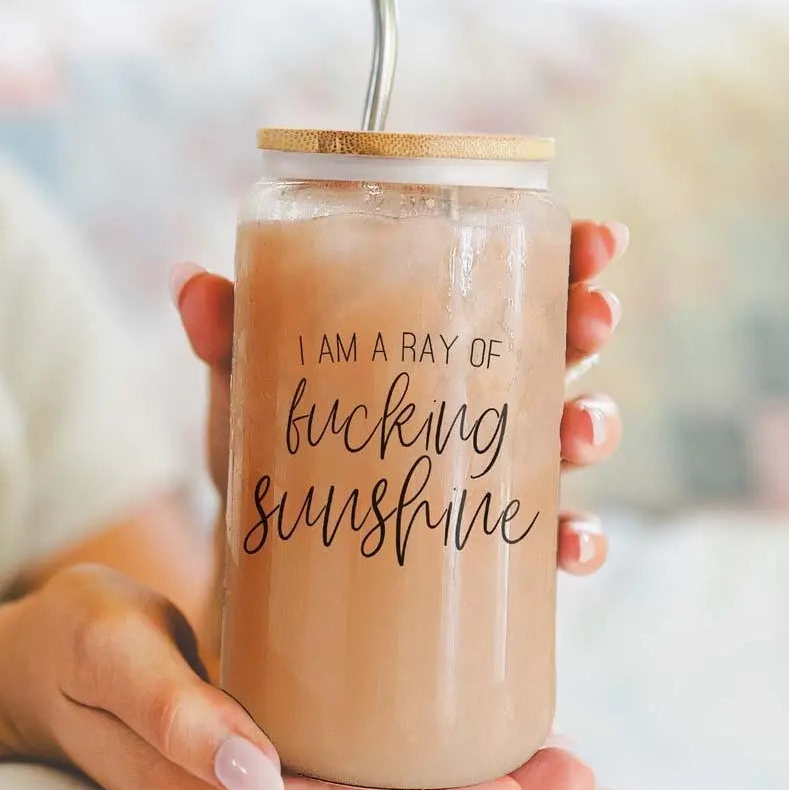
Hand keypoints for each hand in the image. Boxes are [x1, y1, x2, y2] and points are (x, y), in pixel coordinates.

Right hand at [0, 565, 600, 789]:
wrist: (39, 664)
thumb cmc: (77, 646)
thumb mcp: (111, 657)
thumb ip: (174, 716)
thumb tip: (255, 775)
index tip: (517, 788)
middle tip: (577, 777)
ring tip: (554, 770)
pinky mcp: (267, 766)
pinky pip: (357, 786)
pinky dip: (423, 780)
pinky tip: (471, 756)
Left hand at [172, 218, 626, 575]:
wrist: (268, 552)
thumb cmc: (276, 449)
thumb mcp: (251, 387)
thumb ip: (228, 337)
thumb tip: (191, 284)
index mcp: (439, 337)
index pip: (515, 279)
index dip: (569, 253)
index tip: (597, 237)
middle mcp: (480, 393)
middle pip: (559, 345)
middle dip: (589, 324)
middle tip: (593, 315)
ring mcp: (490, 465)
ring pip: (569, 434)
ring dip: (593, 426)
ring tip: (579, 433)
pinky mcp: (487, 536)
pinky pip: (550, 536)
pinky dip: (575, 540)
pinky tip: (571, 546)